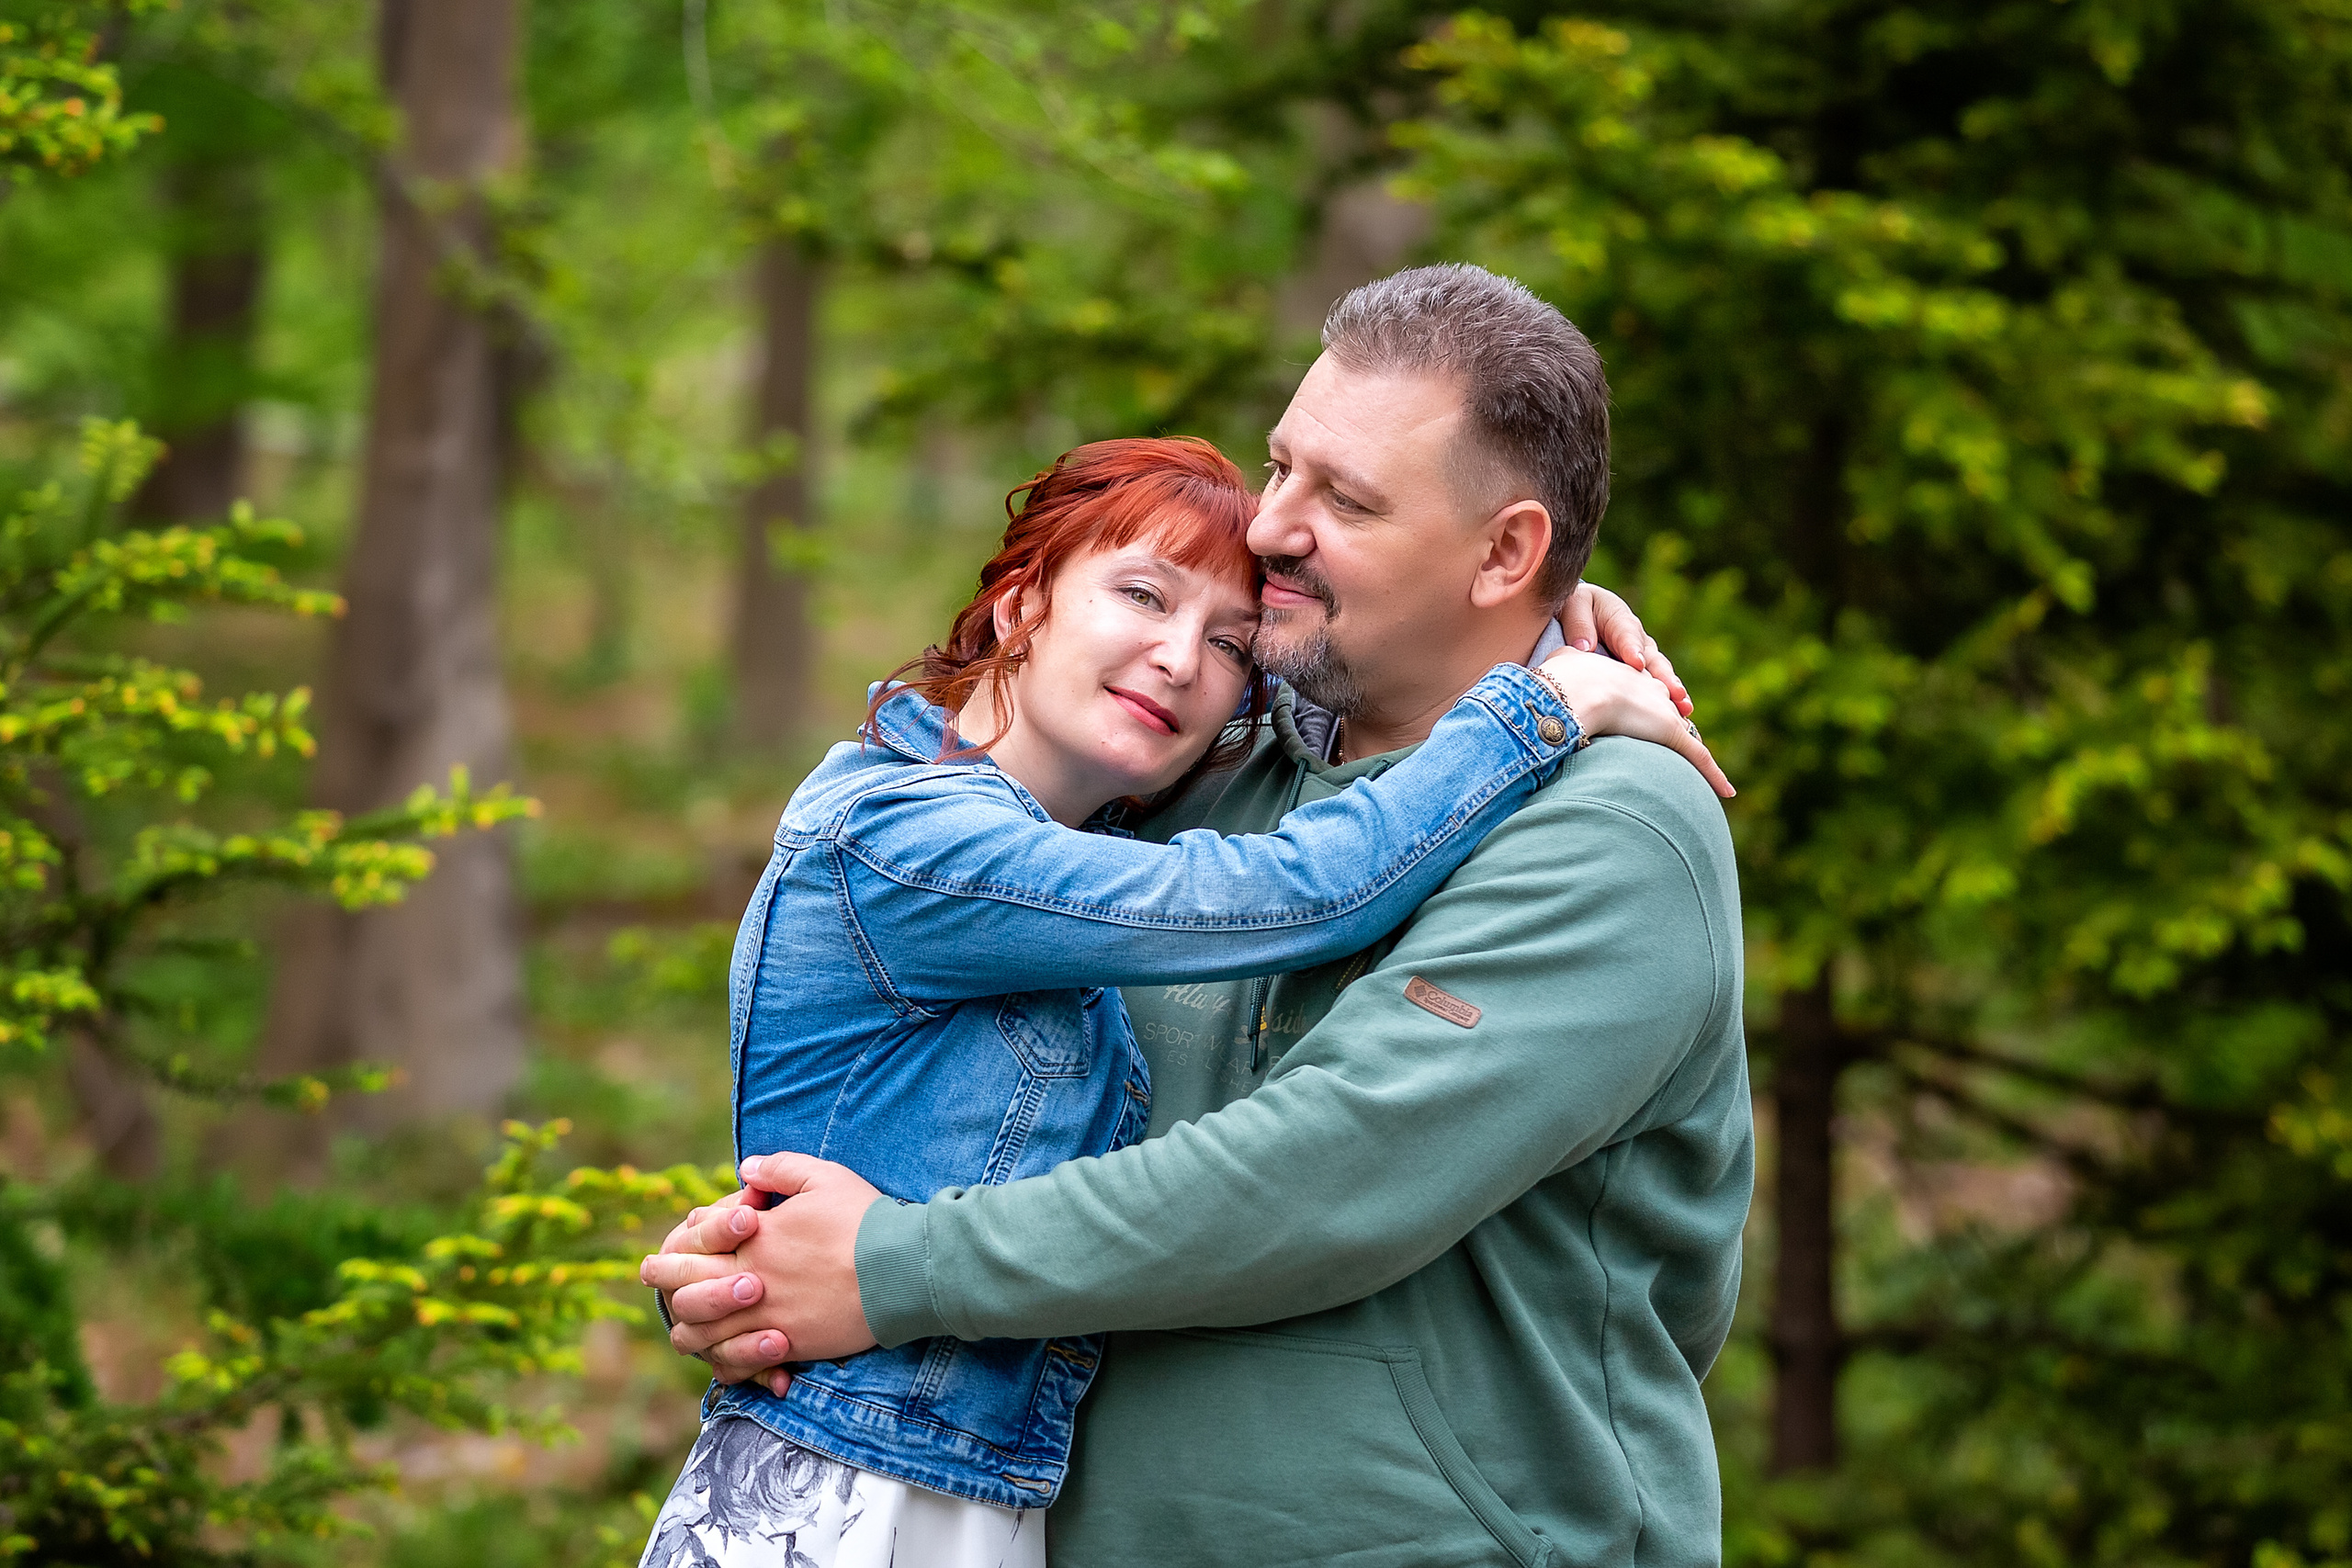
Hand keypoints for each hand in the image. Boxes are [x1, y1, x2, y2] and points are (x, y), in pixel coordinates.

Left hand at [641, 1153, 885, 1390]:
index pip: (697, 1241)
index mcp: (755, 1239)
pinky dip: (729, 1363)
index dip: (679, 1245)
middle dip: (664, 1283)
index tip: (667, 1248)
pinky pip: (741, 1363)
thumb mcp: (824, 1177)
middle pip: (688, 1291)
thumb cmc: (864, 1220)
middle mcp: (751, 1280)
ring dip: (691, 1330)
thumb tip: (746, 1169)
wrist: (901, 1269)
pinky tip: (727, 1358)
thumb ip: (781, 1169)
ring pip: (705, 1335)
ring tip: (686, 1327)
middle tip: (651, 1277)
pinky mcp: (789, 1345)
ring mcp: (767, 1316)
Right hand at [1536, 646, 1734, 797]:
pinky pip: (1699, 758)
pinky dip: (1714, 776)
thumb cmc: (1560, 679)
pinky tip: (1728, 792)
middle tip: (1670, 738)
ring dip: (1693, 755)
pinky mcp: (1672, 734)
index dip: (1642, 701)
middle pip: (1667, 709)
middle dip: (1670, 723)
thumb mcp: (1557, 665)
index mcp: (1624, 673)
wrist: (1577, 689)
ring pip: (1686, 736)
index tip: (1641, 711)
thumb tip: (1539, 679)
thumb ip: (1557, 668)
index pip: (1641, 689)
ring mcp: (1662, 712)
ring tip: (1703, 774)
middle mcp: (1649, 689)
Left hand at [1558, 582, 1692, 717]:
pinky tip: (1677, 720)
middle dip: (1664, 677)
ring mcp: (1641, 658)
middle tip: (1674, 693)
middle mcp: (1636, 640)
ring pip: (1659, 675)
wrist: (1577, 616)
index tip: (1636, 664)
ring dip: (1672, 692)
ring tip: (1684, 709)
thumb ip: (1579, 622)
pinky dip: (1664, 704)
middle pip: (1652, 658)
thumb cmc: (1573, 609)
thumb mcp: (1572, 606)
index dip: (1632, 649)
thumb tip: (1586, 647)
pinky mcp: (1639, 676)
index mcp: (1618, 618)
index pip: (1626, 633)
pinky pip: (1654, 689)